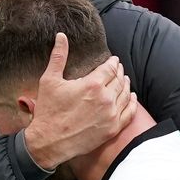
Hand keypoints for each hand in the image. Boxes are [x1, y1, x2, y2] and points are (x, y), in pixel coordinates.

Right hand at [24, 33, 136, 168]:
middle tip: (118, 68)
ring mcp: (111, 115)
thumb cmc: (48, 111)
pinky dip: (132, 103)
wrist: (49, 142)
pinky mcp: (112, 129)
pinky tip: (131, 98)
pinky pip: (129, 113)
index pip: (110, 68)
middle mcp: (105, 99)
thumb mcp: (49, 80)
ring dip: (126, 85)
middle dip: (119, 72)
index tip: (114, 60)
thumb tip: (61, 36)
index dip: (113, 62)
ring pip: (126, 95)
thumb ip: (58, 56)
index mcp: (92, 85)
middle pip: (119, 80)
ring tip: (125, 80)